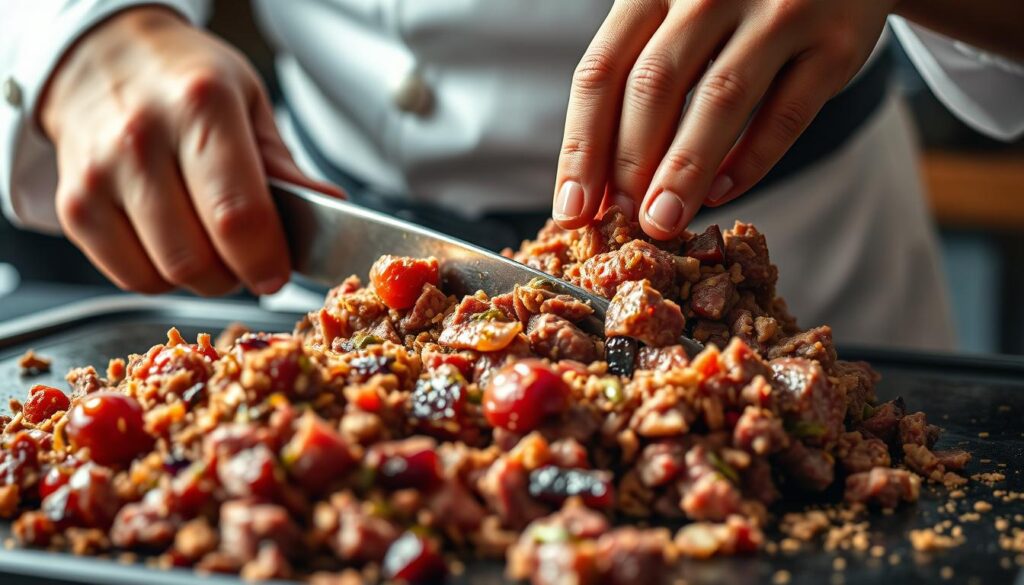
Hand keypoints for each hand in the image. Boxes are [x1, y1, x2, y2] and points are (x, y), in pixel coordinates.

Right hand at [40, 7, 344, 294]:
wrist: (100, 58)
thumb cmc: (186, 83)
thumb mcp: (248, 104)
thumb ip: (284, 166)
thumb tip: (331, 208)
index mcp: (201, 106)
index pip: (238, 216)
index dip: (266, 260)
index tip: (279, 272)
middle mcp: (142, 139)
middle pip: (200, 258)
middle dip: (239, 274)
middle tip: (252, 258)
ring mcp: (99, 176)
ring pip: (166, 275)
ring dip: (204, 279)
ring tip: (216, 248)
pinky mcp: (74, 208)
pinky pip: (132, 278)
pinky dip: (164, 278)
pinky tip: (176, 244)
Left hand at [551, 0, 893, 238]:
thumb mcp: (676, 14)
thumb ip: (638, 78)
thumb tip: (600, 183)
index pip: (601, 74)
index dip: (583, 147)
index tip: (572, 208)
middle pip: (654, 87)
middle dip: (630, 165)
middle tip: (621, 222)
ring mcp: (778, 12)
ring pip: (720, 100)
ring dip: (685, 170)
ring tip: (663, 222)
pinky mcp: (836, 43)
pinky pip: (786, 113)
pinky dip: (752, 161)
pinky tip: (721, 195)